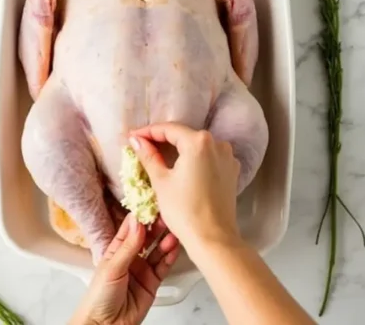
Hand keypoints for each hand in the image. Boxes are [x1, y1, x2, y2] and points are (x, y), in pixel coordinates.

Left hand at [71, 213, 179, 324]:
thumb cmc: (98, 298)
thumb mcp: (112, 268)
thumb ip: (128, 246)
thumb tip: (137, 221)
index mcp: (116, 251)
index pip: (130, 228)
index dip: (141, 216)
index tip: (151, 204)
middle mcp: (130, 258)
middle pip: (147, 237)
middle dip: (157, 227)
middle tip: (167, 216)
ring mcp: (142, 270)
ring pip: (157, 251)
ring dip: (165, 242)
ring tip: (174, 234)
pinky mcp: (152, 282)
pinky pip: (164, 266)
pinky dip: (170, 257)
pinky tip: (174, 249)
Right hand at [128, 123, 241, 252]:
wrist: (213, 237)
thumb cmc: (184, 210)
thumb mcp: (161, 181)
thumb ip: (148, 156)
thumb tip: (136, 139)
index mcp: (199, 142)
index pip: (169, 129)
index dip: (148, 131)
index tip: (132, 137)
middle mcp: (218, 144)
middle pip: (185, 135)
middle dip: (163, 139)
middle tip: (141, 146)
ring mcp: (228, 157)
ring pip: (198, 147)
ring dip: (179, 149)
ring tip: (158, 156)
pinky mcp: (232, 170)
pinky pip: (209, 158)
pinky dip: (194, 160)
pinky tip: (181, 168)